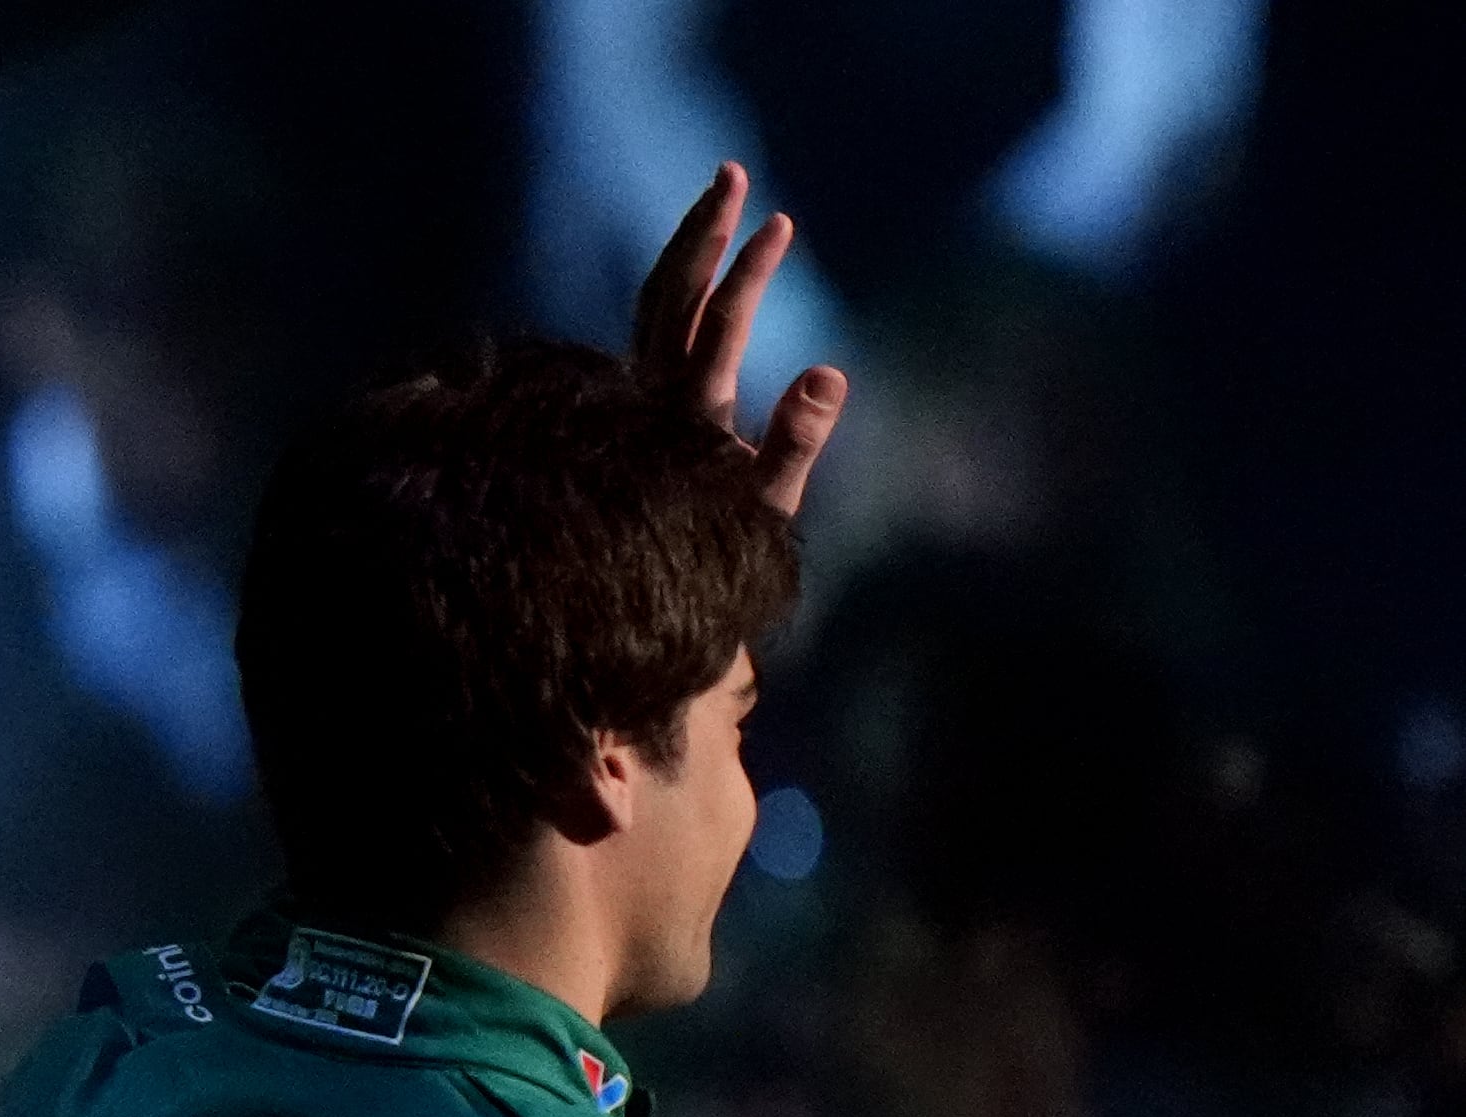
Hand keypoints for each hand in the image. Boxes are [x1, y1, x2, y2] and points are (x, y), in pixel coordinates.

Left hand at [631, 162, 848, 517]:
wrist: (652, 593)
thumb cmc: (723, 552)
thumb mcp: (769, 508)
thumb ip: (796, 445)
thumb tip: (828, 373)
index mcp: (686, 418)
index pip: (716, 325)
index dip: (748, 271)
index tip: (779, 221)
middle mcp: (653, 399)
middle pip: (669, 297)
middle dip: (703, 232)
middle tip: (732, 172)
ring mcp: (641, 396)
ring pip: (655, 305)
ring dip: (689, 247)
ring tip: (726, 194)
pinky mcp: (638, 399)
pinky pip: (652, 324)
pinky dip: (677, 280)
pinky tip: (703, 256)